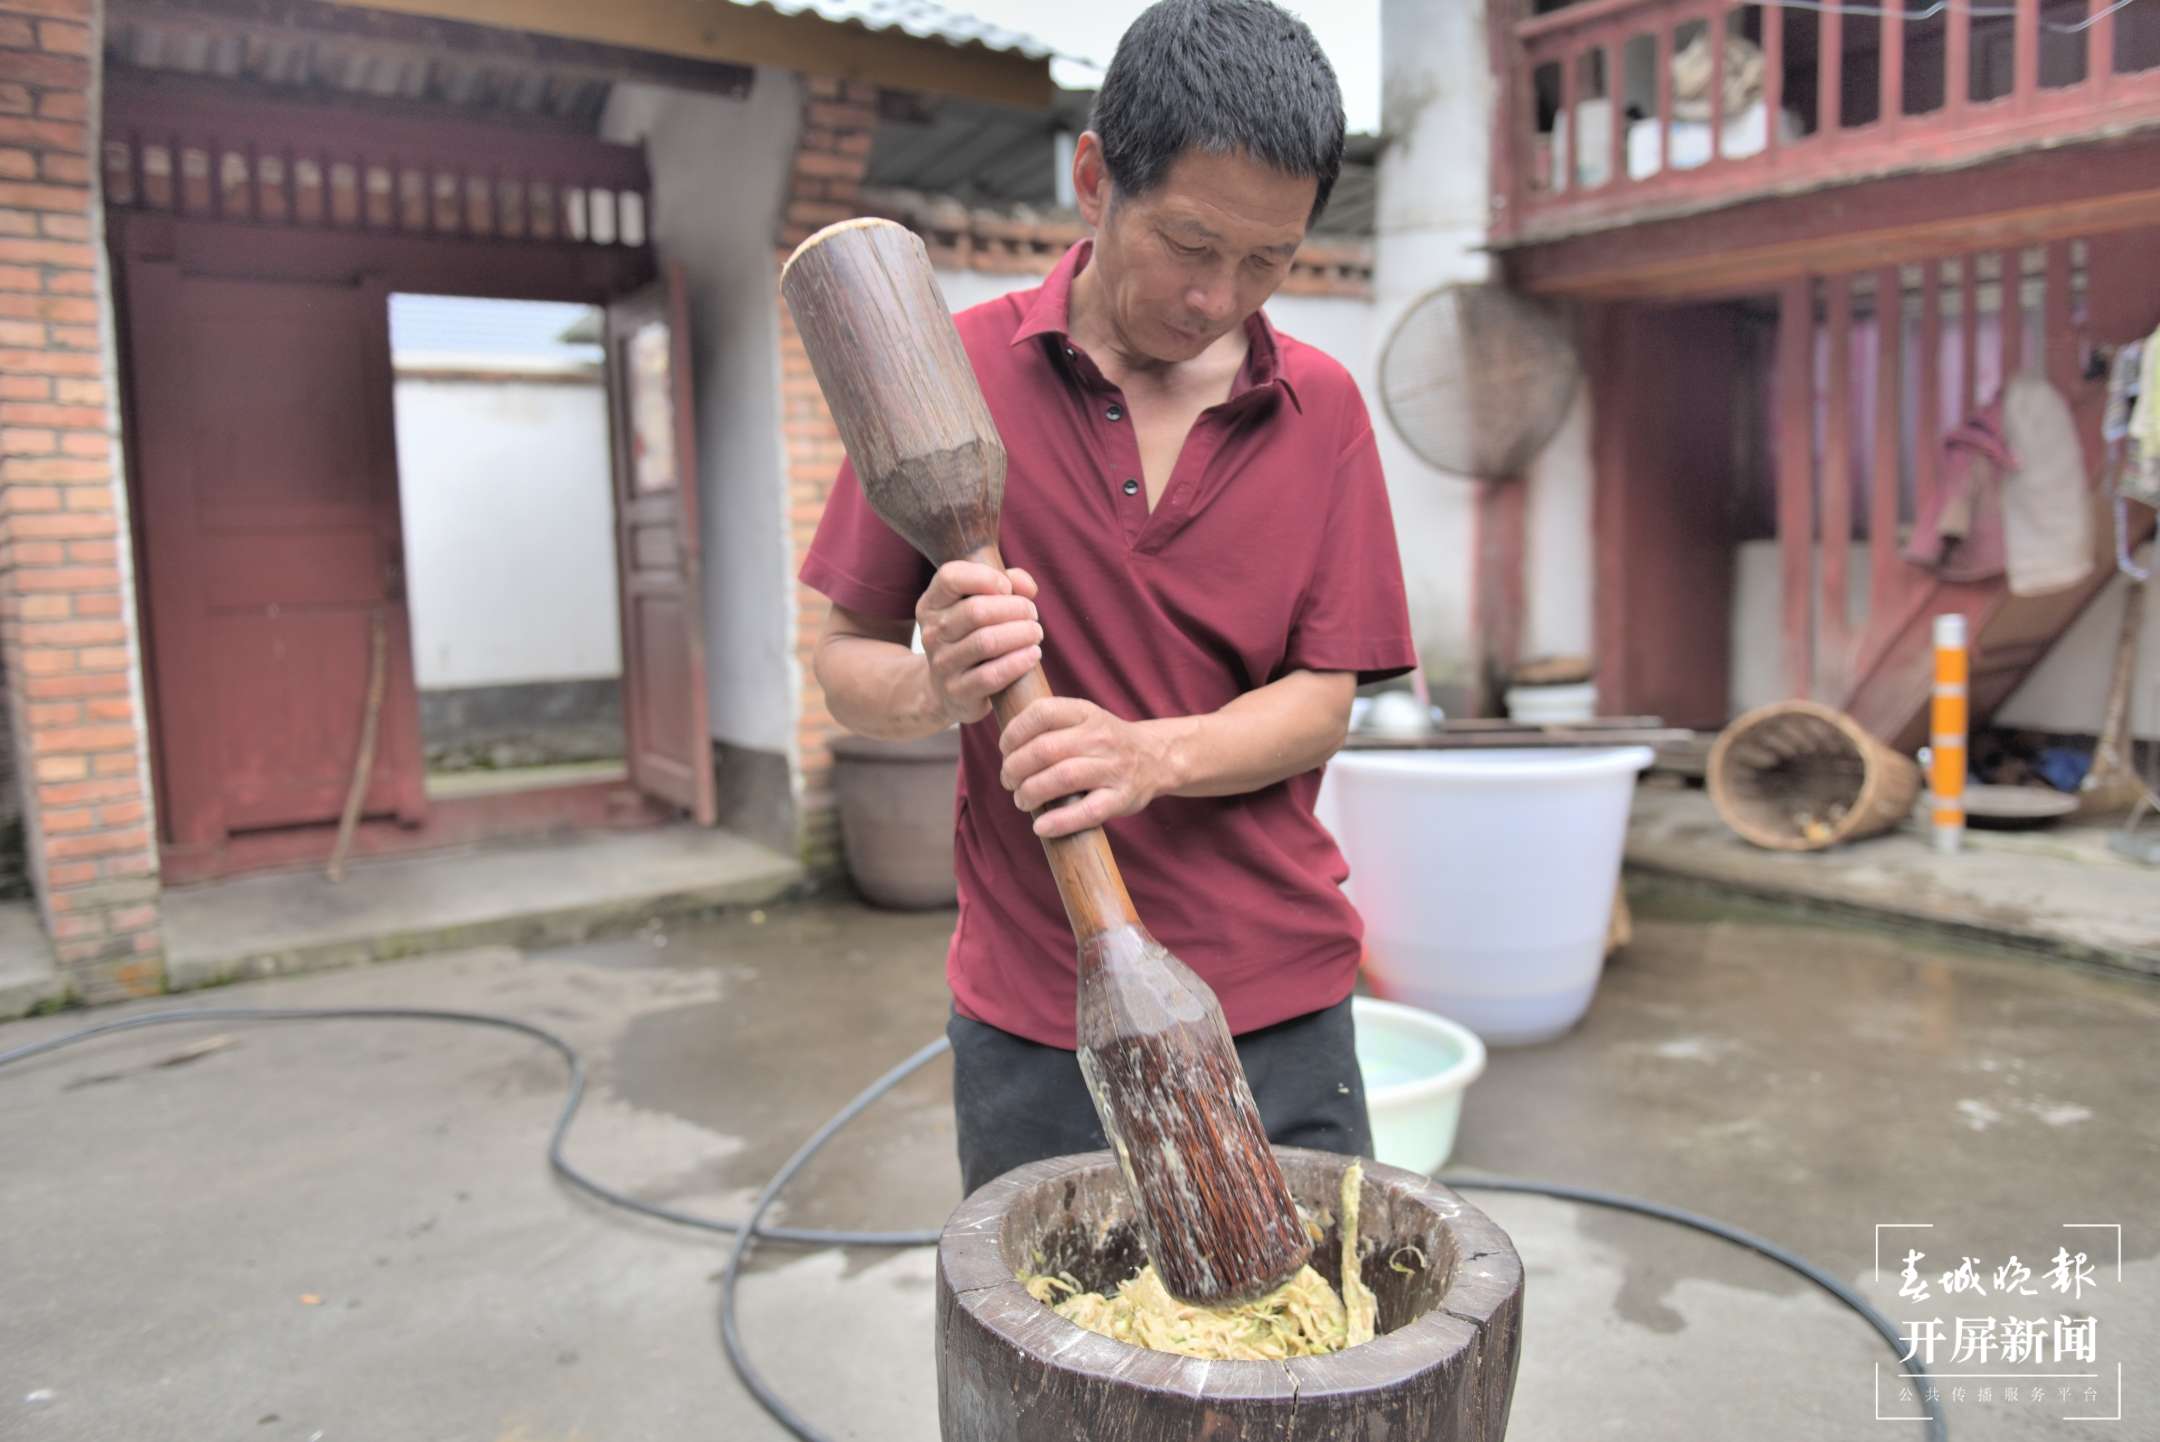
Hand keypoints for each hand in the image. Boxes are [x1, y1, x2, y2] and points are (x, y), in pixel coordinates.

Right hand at [916, 561, 1041, 724]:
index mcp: (931, 605)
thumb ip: (1006, 583)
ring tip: (1035, 632)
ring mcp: (941, 664)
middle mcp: (932, 633)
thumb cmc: (972, 638)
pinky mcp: (957, 692)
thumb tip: (1027, 587)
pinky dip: (1018, 662)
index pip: (950, 578)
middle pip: (976, 611)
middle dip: (1015, 608)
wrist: (949, 690)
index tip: (1007, 587)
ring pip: (986, 642)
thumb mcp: (981, 605)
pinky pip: (991, 675)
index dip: (985, 577)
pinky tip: (1033, 654)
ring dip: (1021, 633)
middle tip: (1032, 614)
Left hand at [998, 699, 1181, 838]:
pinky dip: (1059, 821)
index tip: (1004, 749)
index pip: (1042, 712)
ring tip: (1021, 800)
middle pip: (1045, 750)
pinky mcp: (1121, 798)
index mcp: (1086, 713)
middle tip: (1008, 781)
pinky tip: (1041, 826)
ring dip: (1031, 792)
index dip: (1014, 732)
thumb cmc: (1105, 742)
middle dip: (1015, 768)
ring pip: (1062, 778)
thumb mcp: (1083, 718)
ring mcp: (1113, 768)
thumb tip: (1003, 744)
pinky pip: (1086, 812)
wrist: (1156, 758)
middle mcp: (1100, 737)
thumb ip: (1050, 724)